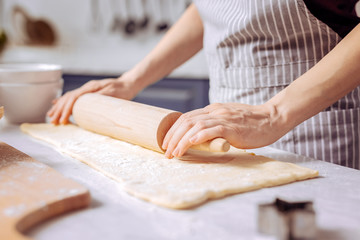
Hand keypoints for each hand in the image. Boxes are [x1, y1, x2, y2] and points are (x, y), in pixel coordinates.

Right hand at [47, 76, 138, 124]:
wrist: (128, 84)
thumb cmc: (122, 90)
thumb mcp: (113, 93)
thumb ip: (101, 97)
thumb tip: (88, 103)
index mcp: (90, 88)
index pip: (73, 99)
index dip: (66, 110)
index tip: (62, 120)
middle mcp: (86, 88)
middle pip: (68, 98)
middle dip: (59, 110)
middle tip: (53, 121)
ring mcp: (87, 90)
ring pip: (68, 98)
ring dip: (59, 107)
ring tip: (51, 116)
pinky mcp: (89, 93)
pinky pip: (73, 97)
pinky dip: (64, 102)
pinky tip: (57, 104)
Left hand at [162, 102, 285, 157]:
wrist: (272, 118)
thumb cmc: (252, 122)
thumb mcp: (229, 118)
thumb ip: (215, 123)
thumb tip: (200, 135)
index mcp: (213, 109)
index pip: (186, 117)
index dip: (173, 130)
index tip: (166, 142)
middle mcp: (215, 111)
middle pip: (186, 121)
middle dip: (172, 137)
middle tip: (166, 151)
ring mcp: (223, 118)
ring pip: (195, 126)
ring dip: (181, 140)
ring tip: (174, 153)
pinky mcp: (232, 127)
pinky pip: (211, 130)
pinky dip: (198, 136)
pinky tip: (190, 143)